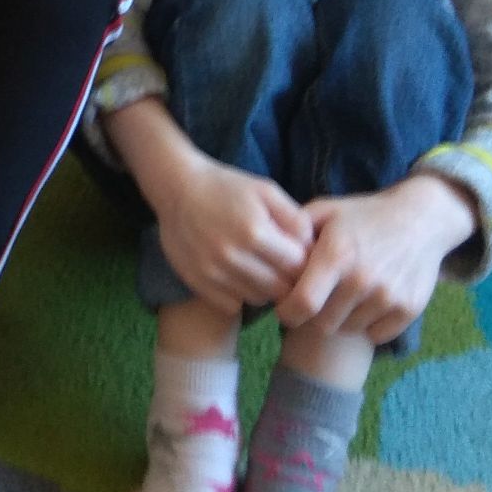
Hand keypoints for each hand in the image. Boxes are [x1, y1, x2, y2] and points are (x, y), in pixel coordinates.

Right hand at [149, 156, 314, 315]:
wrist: (177, 188)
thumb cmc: (227, 187)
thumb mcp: (266, 190)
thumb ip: (295, 218)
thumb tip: (314, 248)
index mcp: (254, 231)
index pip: (297, 267)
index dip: (304, 263)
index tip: (298, 255)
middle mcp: (232, 256)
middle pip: (279, 289)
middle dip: (287, 280)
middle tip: (282, 266)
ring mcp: (212, 272)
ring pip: (258, 299)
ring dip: (265, 289)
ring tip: (260, 268)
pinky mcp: (197, 282)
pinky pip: (233, 305)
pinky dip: (240, 295)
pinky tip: (238, 275)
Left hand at [276, 174, 478, 344]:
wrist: (422, 219)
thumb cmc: (365, 215)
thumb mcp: (327, 210)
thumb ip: (294, 229)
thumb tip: (265, 248)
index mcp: (336, 255)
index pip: (302, 303)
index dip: (287, 312)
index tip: (285, 308)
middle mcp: (362, 280)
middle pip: (323, 323)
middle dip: (312, 317)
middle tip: (315, 302)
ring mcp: (388, 296)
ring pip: (348, 329)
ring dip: (340, 320)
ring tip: (340, 298)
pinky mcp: (409, 309)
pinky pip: (376, 335)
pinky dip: (367, 325)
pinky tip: (364, 304)